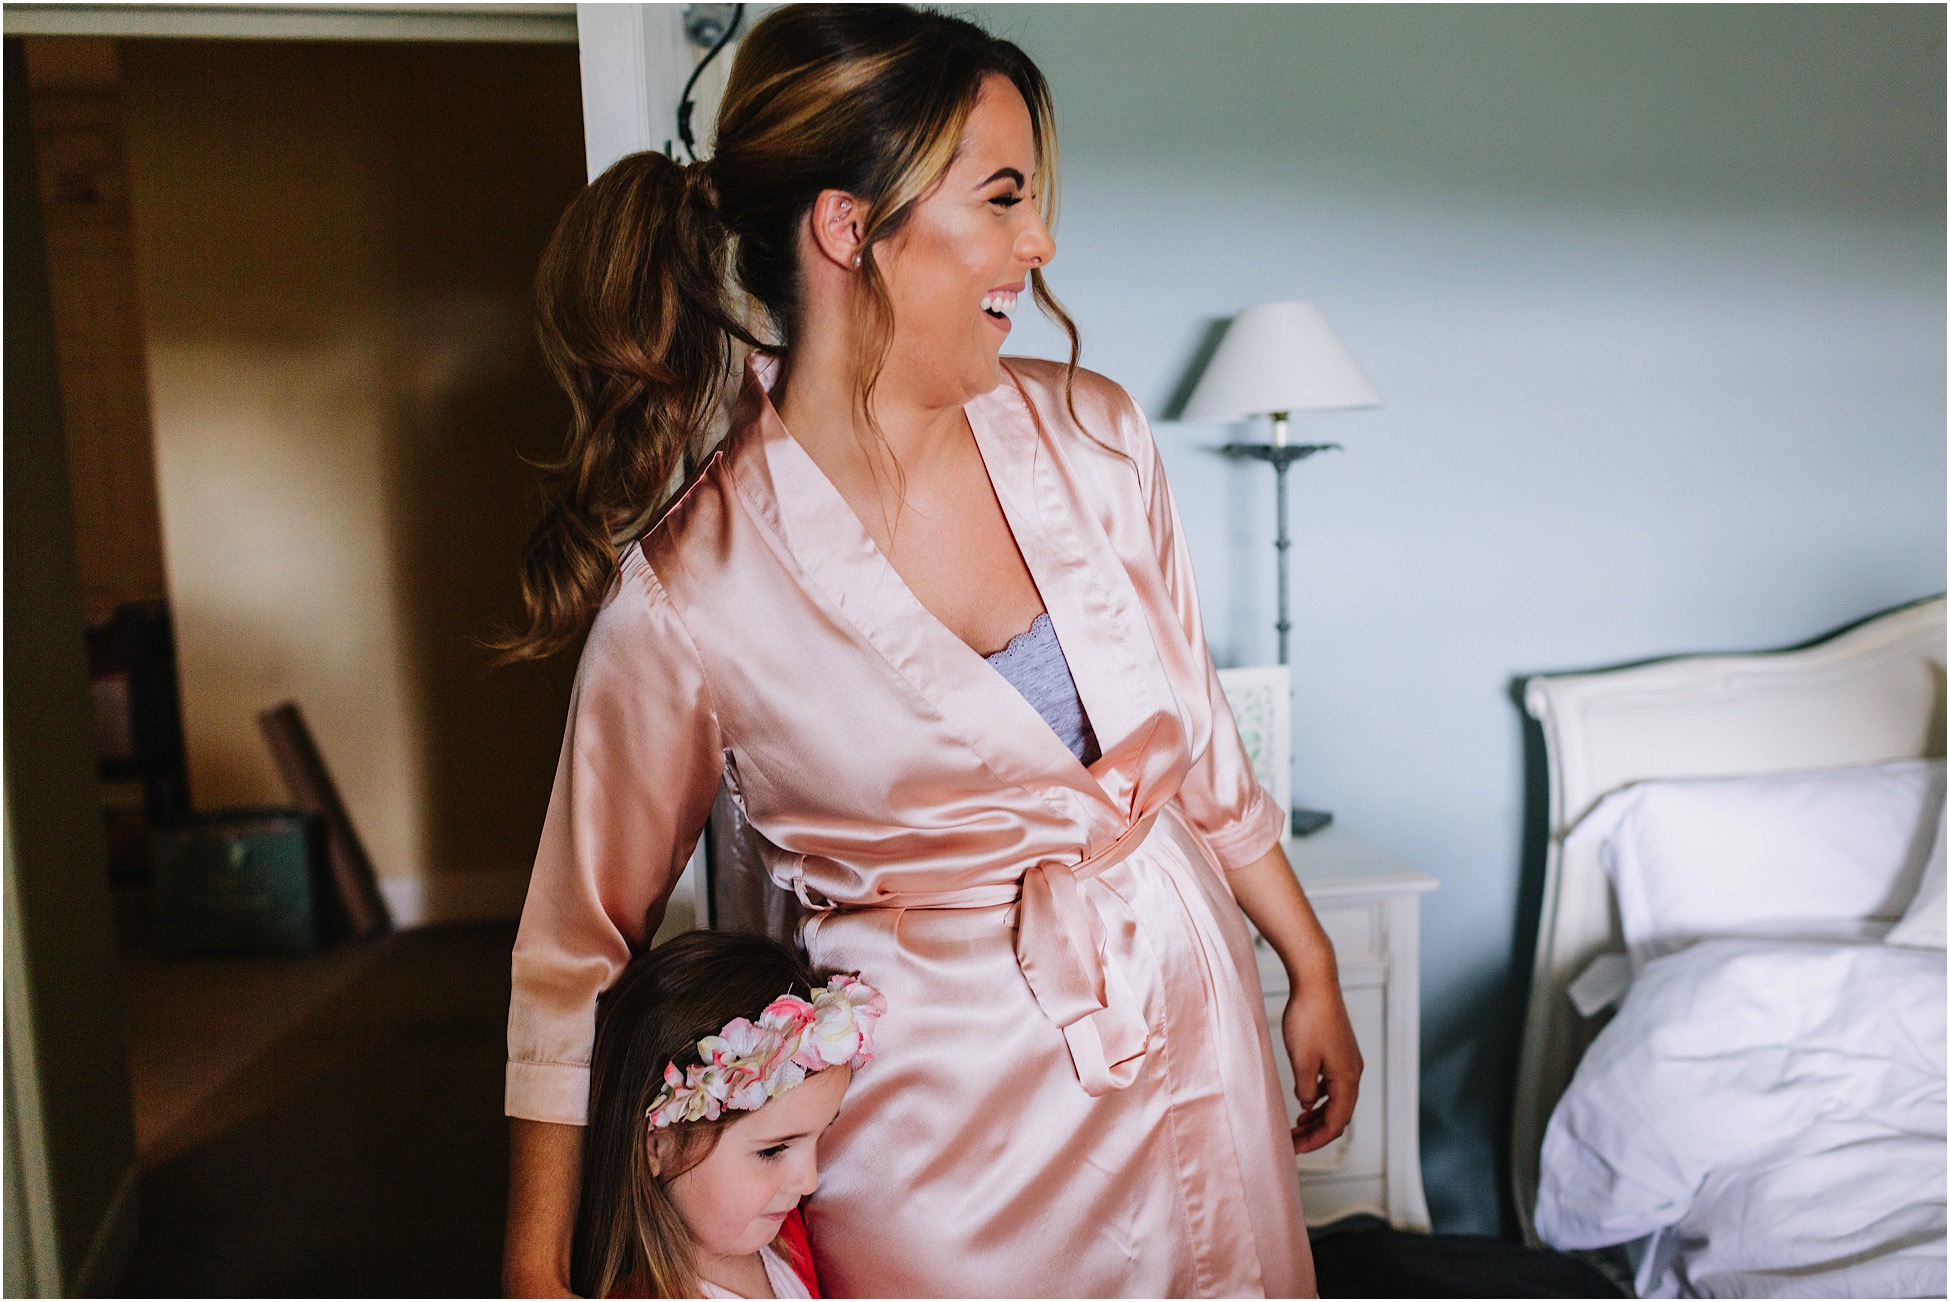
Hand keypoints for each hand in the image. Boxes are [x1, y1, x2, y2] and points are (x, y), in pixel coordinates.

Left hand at [1281, 978, 1361, 1154]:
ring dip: (1318, 1115)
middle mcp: (1354, 1072)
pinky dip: (1320, 1096)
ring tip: (1297, 1125)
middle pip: (1339, 1114)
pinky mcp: (1341, 1051)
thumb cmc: (1308, 1017)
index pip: (1336, 1123)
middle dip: (1316, 1132)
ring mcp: (1349, 1061)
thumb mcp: (1301, 1060)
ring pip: (1337, 1099)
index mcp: (1347, 1079)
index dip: (1316, 1141)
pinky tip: (1304, 1098)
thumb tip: (1306, 1103)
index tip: (1295, 1149)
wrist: (1316, 981)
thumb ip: (1304, 1088)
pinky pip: (1334, 1084)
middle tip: (1293, 1142)